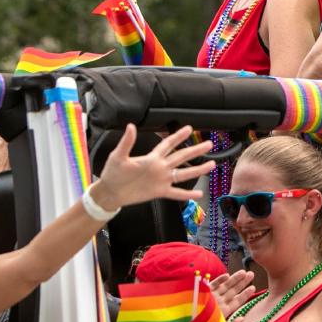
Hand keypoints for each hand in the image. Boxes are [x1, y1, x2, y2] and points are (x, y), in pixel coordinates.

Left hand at [89, 124, 213, 211]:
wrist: (110, 192)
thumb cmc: (112, 173)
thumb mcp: (118, 156)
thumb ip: (127, 142)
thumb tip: (131, 126)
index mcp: (152, 158)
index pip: (168, 144)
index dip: (178, 136)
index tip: (189, 129)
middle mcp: (160, 167)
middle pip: (181, 157)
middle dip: (195, 150)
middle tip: (209, 144)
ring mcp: (162, 180)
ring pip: (184, 174)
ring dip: (197, 169)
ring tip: (211, 164)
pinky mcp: (160, 192)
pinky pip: (176, 193)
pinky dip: (187, 194)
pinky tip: (199, 193)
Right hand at [210, 269, 256, 321]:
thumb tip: (242, 318)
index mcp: (223, 312)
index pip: (236, 302)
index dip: (245, 294)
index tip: (253, 287)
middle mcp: (218, 304)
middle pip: (232, 292)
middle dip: (242, 283)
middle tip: (252, 274)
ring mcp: (210, 298)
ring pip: (224, 286)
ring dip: (234, 279)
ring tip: (244, 272)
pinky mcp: (202, 293)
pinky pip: (212, 285)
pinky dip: (219, 280)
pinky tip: (227, 275)